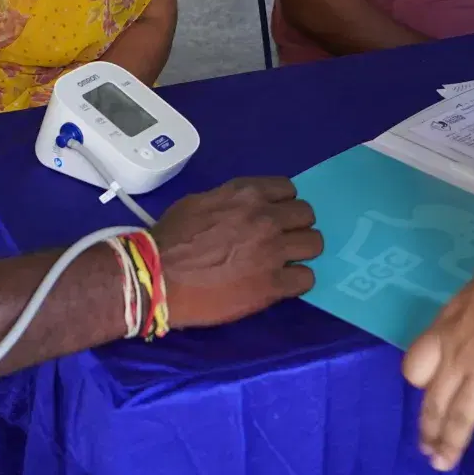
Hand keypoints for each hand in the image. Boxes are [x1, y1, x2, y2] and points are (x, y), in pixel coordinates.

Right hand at [153, 176, 321, 328]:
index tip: (274, 216)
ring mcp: (273, 251)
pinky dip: (296, 280)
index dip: (282, 204)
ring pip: (314, 243)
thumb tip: (244, 210)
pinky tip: (281, 283)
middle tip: (281, 240)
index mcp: (247, 194)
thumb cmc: (170, 239)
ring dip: (301, 252)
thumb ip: (230, 202)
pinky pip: (306, 278)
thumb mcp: (199, 203)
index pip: (288, 189)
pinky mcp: (274, 285)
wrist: (158, 278)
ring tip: (284, 262)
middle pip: (307, 215)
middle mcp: (266, 218)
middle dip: (295, 226)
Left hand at [403, 250, 473, 474]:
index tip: (425, 390)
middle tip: (425, 449)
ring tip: (442, 466)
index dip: (419, 380)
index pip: (416, 364)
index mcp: (446, 327)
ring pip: (459, 418)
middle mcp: (457, 355)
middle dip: (428, 428)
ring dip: (450, 445)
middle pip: (433, 399)